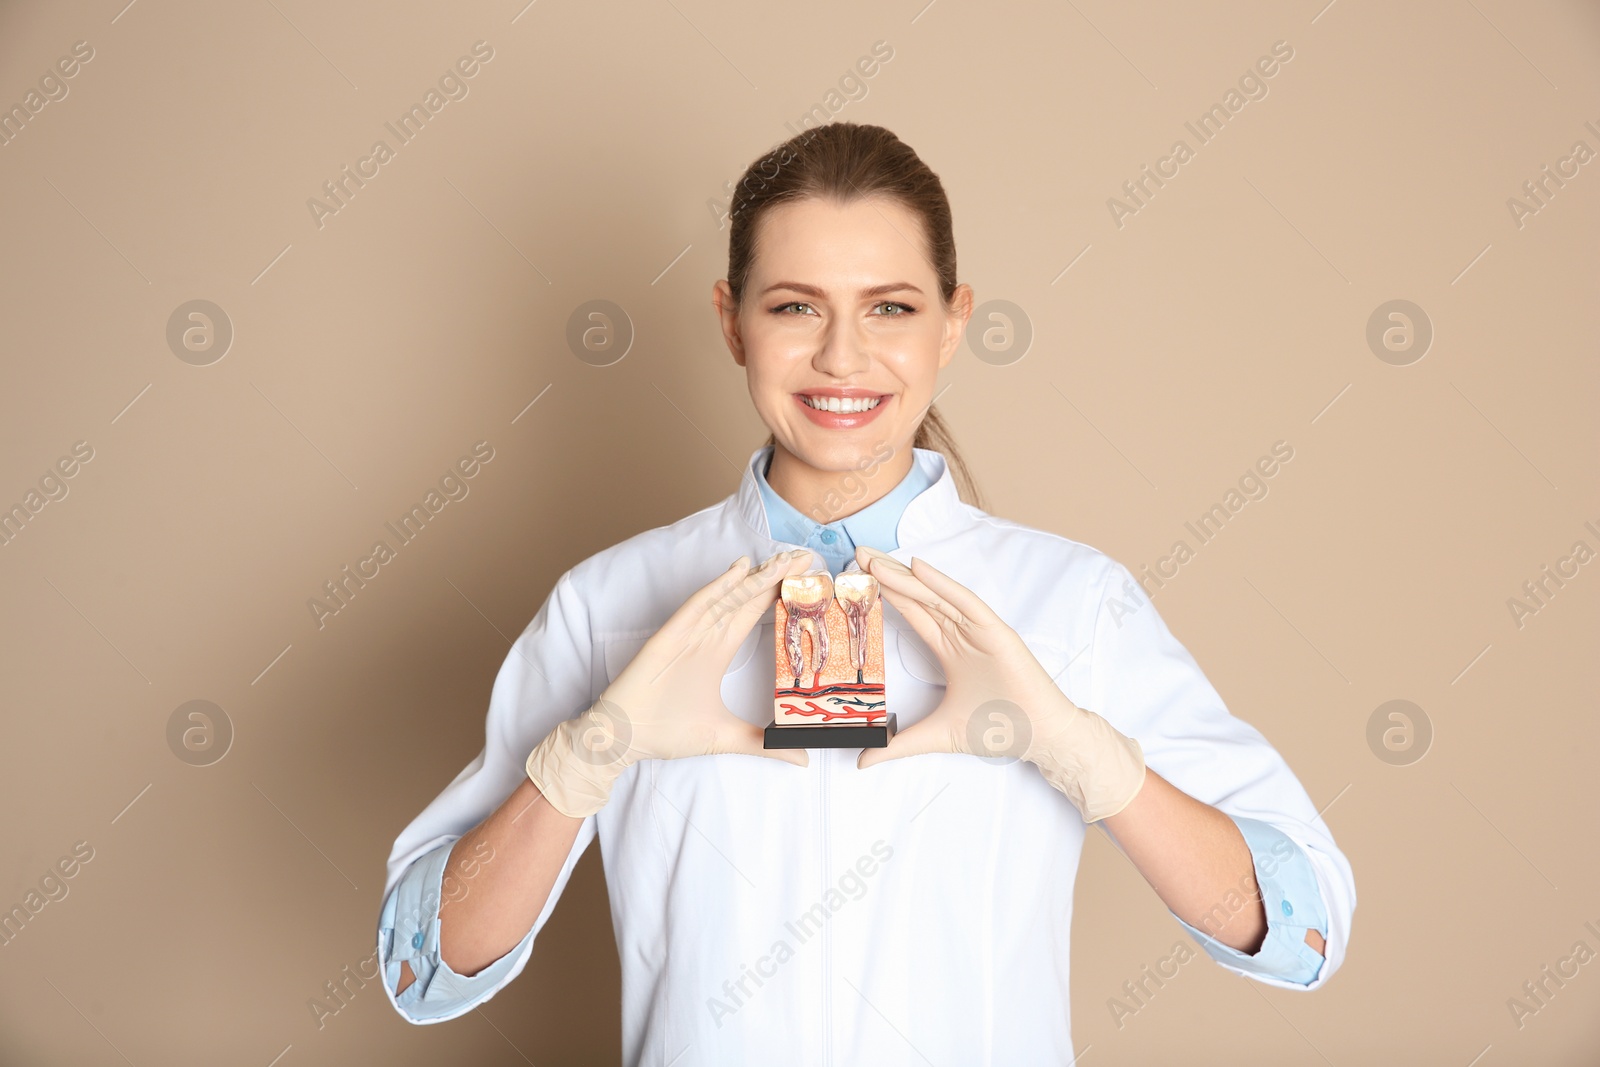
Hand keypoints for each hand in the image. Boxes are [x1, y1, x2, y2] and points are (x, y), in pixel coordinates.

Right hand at [526, 549, 814, 816]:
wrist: (624, 740)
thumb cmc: (666, 733)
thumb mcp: (727, 737)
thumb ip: (765, 745)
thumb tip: (803, 760)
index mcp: (717, 653)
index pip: (753, 615)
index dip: (777, 595)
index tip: (804, 581)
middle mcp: (705, 637)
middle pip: (745, 599)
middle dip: (774, 578)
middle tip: (804, 557)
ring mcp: (687, 633)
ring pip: (727, 598)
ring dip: (754, 577)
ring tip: (783, 560)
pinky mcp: (669, 636)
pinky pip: (697, 606)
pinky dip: (718, 587)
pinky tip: (739, 570)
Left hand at [853, 546, 1145, 822]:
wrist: (1038, 738)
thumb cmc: (998, 730)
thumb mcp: (936, 736)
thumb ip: (899, 745)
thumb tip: (863, 761)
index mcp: (949, 649)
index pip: (912, 614)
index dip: (885, 595)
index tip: (856, 580)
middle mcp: (962, 634)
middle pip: (919, 598)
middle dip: (888, 576)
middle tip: (856, 555)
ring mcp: (979, 630)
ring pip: (936, 596)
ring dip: (905, 576)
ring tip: (874, 561)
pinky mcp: (997, 632)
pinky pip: (966, 604)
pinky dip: (943, 585)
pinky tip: (918, 568)